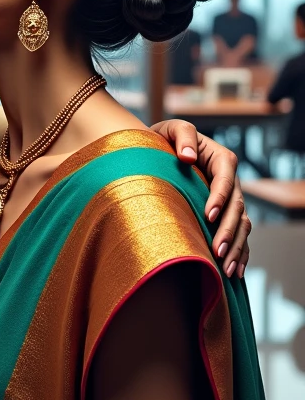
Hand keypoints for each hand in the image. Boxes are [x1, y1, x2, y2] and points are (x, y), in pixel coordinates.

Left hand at [151, 120, 250, 278]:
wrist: (159, 149)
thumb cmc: (165, 137)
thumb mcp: (171, 128)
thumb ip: (182, 137)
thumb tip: (187, 156)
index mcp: (221, 159)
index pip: (225, 180)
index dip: (220, 198)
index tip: (209, 215)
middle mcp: (230, 181)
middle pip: (237, 208)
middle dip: (228, 231)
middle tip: (217, 251)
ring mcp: (230, 199)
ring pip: (242, 225)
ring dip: (236, 247)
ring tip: (227, 268)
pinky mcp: (225, 214)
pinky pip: (239, 235)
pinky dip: (240, 253)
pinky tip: (234, 271)